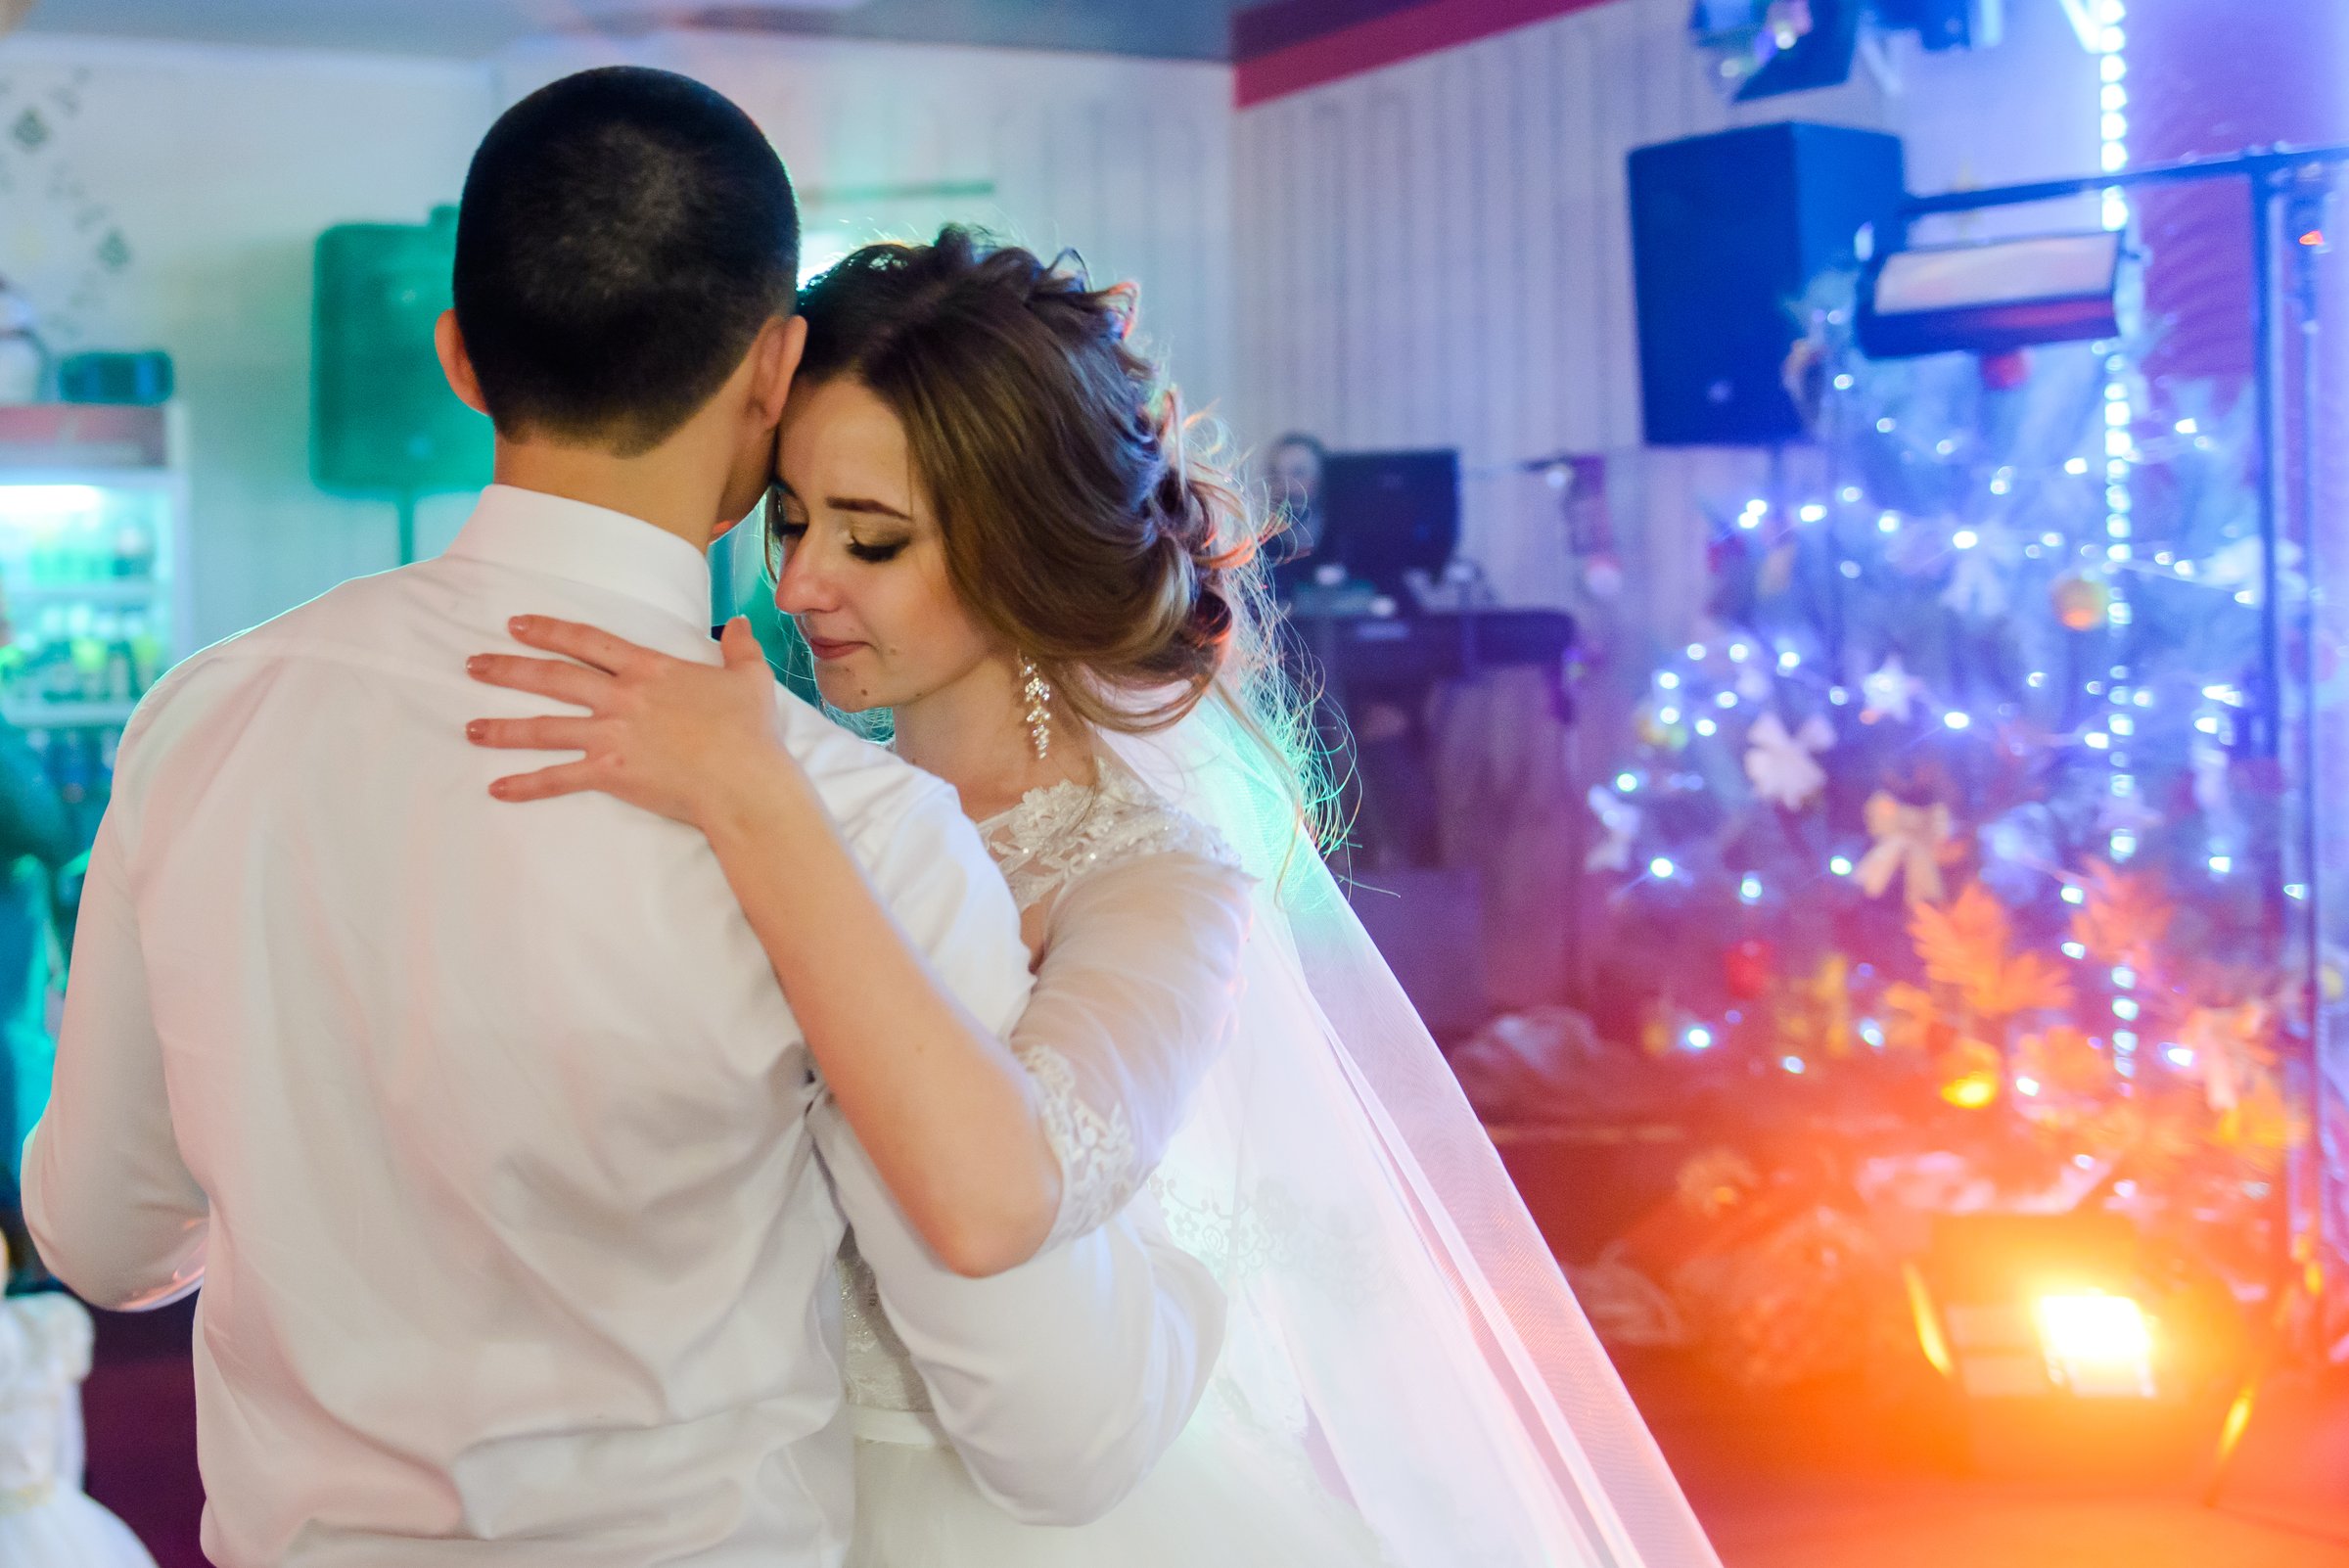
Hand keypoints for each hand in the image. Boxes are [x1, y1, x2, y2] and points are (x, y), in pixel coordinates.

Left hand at [464, 616, 787, 828]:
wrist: (744, 779)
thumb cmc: (750, 731)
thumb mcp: (750, 679)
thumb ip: (740, 648)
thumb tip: (738, 623)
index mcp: (649, 669)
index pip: (588, 642)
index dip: (549, 630)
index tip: (517, 623)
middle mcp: (622, 697)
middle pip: (553, 678)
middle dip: (509, 669)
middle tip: (472, 665)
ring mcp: (612, 735)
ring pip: (545, 727)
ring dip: (504, 727)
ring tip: (469, 728)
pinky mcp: (611, 773)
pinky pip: (560, 779)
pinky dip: (528, 785)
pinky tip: (498, 789)